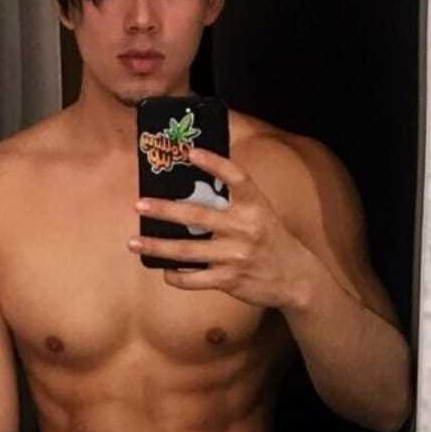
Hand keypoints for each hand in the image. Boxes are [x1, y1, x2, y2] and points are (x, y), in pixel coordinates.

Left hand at [129, 145, 314, 310]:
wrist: (296, 278)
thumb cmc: (271, 240)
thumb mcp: (261, 214)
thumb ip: (234, 202)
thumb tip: (194, 188)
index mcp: (256, 205)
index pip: (235, 177)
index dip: (214, 162)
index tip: (190, 152)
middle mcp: (245, 228)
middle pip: (197, 215)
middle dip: (164, 209)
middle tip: (139, 204)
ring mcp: (236, 255)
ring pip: (187, 251)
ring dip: (157, 246)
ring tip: (134, 242)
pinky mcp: (230, 279)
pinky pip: (194, 279)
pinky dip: (175, 275)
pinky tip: (164, 270)